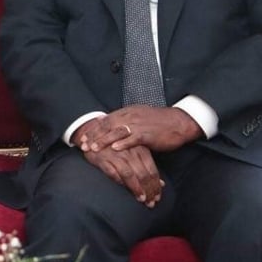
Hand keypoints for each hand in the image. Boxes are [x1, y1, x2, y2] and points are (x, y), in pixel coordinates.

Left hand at [77, 106, 203, 153]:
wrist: (179, 122)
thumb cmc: (159, 122)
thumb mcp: (139, 117)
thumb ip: (125, 121)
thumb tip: (111, 127)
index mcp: (127, 112)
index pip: (105, 119)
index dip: (93, 129)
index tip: (82, 137)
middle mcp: (130, 116)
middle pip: (107, 125)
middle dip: (93, 135)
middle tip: (83, 145)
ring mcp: (139, 125)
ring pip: (117, 131)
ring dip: (104, 140)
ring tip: (94, 148)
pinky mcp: (148, 134)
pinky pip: (134, 138)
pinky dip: (124, 143)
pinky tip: (115, 149)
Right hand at [82, 142, 163, 207]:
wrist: (94, 133)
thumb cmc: (118, 145)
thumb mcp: (136, 152)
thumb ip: (147, 167)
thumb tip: (162, 184)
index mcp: (140, 149)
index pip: (152, 171)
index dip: (156, 186)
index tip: (157, 197)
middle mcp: (130, 152)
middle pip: (143, 174)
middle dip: (149, 190)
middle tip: (151, 203)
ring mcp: (116, 155)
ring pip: (130, 175)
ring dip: (136, 189)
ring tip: (141, 199)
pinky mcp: (102, 159)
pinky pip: (112, 173)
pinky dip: (119, 182)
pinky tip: (124, 190)